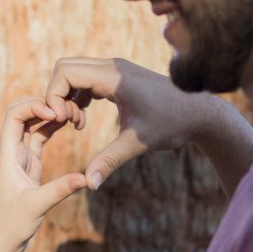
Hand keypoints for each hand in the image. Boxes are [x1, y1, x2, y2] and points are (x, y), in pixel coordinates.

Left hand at [0, 96, 86, 251]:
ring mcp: (20, 158)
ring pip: (32, 124)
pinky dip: (52, 129)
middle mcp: (12, 152)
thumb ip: (60, 189)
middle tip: (66, 108)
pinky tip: (68, 124)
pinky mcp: (29, 167)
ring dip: (48, 115)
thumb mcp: (37, 205)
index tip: (55, 112)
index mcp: (7, 156)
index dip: (33, 106)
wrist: (1, 242)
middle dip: (42, 104)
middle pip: (21, 113)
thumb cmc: (11, 225)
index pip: (13, 116)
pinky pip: (40, 139)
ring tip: (72, 113)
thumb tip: (86, 178)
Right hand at [45, 57, 211, 188]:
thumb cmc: (171, 124)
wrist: (198, 113)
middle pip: (64, 67)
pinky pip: (85, 79)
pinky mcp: (117, 77)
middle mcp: (112, 66)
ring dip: (66, 97)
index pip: (65, 73)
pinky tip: (84, 119)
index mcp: (113, 76)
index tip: (62, 122)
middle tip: (67, 123)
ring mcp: (115, 69)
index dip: (54, 96)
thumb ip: (109, 161)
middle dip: (57, 95)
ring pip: (74, 72)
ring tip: (78, 124)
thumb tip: (89, 185)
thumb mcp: (137, 144)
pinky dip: (76, 96)